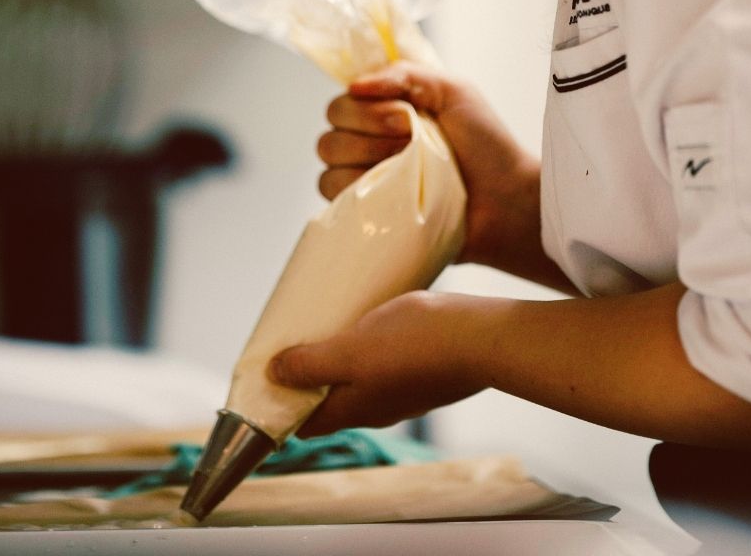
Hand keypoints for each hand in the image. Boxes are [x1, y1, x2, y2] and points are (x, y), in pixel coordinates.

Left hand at [269, 291, 488, 436]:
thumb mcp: (351, 351)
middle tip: (295, 348)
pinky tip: (375, 326)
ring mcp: (405, 393)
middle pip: (332, 403)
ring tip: (331, 331)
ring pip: (361, 384)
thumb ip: (312, 364)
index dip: (281, 408)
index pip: (306, 424)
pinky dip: (372, 354)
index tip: (267, 383)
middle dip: (310, 382)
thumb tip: (274, 375)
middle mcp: (379, 410)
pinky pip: (388, 368)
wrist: (483, 338)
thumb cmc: (415, 344)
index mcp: (354, 410)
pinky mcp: (426, 373)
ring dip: (342, 365)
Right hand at [317, 62, 566, 287]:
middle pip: (329, 137)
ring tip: (410, 171)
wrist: (508, 200)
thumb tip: (354, 85)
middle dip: (370, 134)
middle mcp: (368, 150)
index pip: (340, 106)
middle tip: (411, 141)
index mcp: (383, 117)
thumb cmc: (487, 146)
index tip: (407, 114)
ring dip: (369, 163)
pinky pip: (336, 201)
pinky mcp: (369, 218)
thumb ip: (404, 73)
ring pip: (329, 168)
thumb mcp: (452, 90)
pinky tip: (393, 192)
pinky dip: (360, 192)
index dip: (365, 110)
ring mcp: (366, 186)